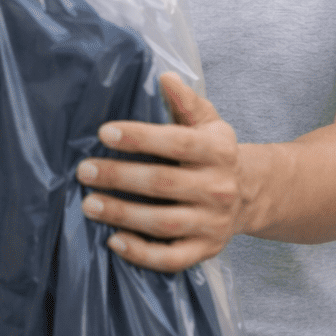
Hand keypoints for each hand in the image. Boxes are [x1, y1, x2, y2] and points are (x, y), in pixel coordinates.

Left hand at [76, 71, 241, 272]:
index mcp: (218, 150)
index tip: (103, 133)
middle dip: (119, 177)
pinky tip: (114, 241)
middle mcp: (218, 188)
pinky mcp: (206, 250)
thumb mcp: (208, 121)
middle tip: (84, 171)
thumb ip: (186, 101)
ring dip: (123, 215)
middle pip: (163, 184)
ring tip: (89, 204)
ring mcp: (213, 223)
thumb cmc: (213, 151)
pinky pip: (172, 258)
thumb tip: (164, 76)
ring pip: (164, 223)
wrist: (251, 193)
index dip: (140, 137)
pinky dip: (142, 253)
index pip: (177, 142)